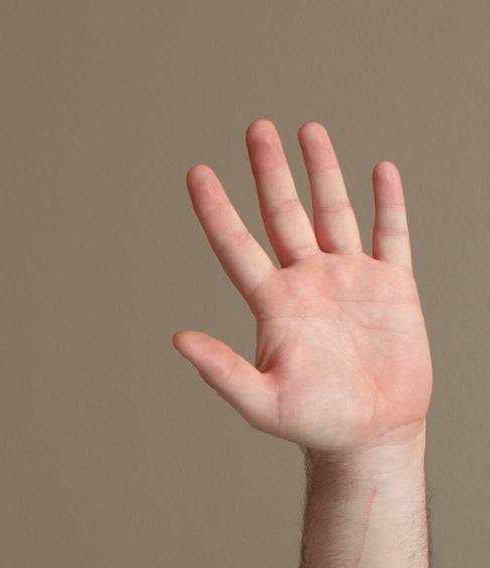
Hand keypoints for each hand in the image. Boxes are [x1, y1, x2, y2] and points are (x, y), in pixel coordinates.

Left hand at [174, 119, 431, 461]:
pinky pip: (390, 235)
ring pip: (333, 211)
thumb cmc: (312, 423)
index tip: (197, 171)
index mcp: (274, 304)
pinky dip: (387, 203)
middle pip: (284, 213)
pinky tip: (380, 170)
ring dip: (321, 171)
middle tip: (256, 128)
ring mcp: (349, 280)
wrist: (370, 436)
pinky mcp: (392, 288)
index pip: (237, 244)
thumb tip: (177, 340)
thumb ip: (221, 370)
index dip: (216, 208)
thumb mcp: (260, 401)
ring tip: (307, 130)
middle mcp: (307, 282)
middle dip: (269, 170)